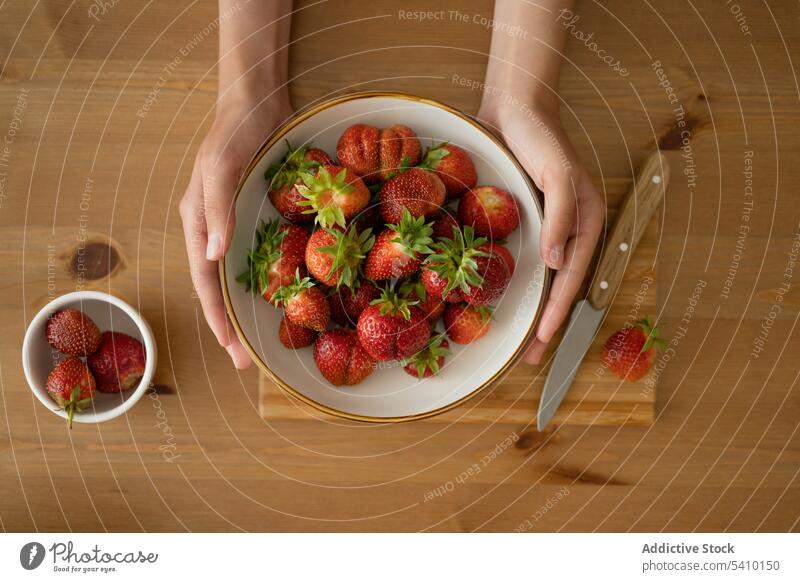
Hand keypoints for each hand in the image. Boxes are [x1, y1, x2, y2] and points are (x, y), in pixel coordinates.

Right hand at [179, 94, 291, 368]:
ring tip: (265, 338)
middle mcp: (215, 230)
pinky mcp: (259, 216)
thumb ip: (217, 209)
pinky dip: (270, 279)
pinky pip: (263, 256)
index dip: (217, 317)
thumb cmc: (233, 132)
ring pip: (240, 276)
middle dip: (231, 324)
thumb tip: (212, 255)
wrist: (257, 102)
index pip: (205, 281)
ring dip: (250, 307)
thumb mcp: (221, 168)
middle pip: (220, 287)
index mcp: (197, 223)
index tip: (231, 350)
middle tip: (247, 361)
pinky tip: (286, 296)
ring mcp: (237, 224)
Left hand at [478, 102, 603, 364]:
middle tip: (528, 358)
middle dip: (546, 324)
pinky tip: (504, 300)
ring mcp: (547, 228)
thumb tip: (558, 263)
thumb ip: (559, 216)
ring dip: (532, 311)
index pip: (571, 279)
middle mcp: (568, 231)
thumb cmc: (539, 137)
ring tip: (519, 342)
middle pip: (559, 287)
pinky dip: (517, 285)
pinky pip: (525, 261)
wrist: (515, 108)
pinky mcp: (527, 222)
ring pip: (543, 280)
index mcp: (585, 222)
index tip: (542, 341)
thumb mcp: (555, 172)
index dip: (556, 312)